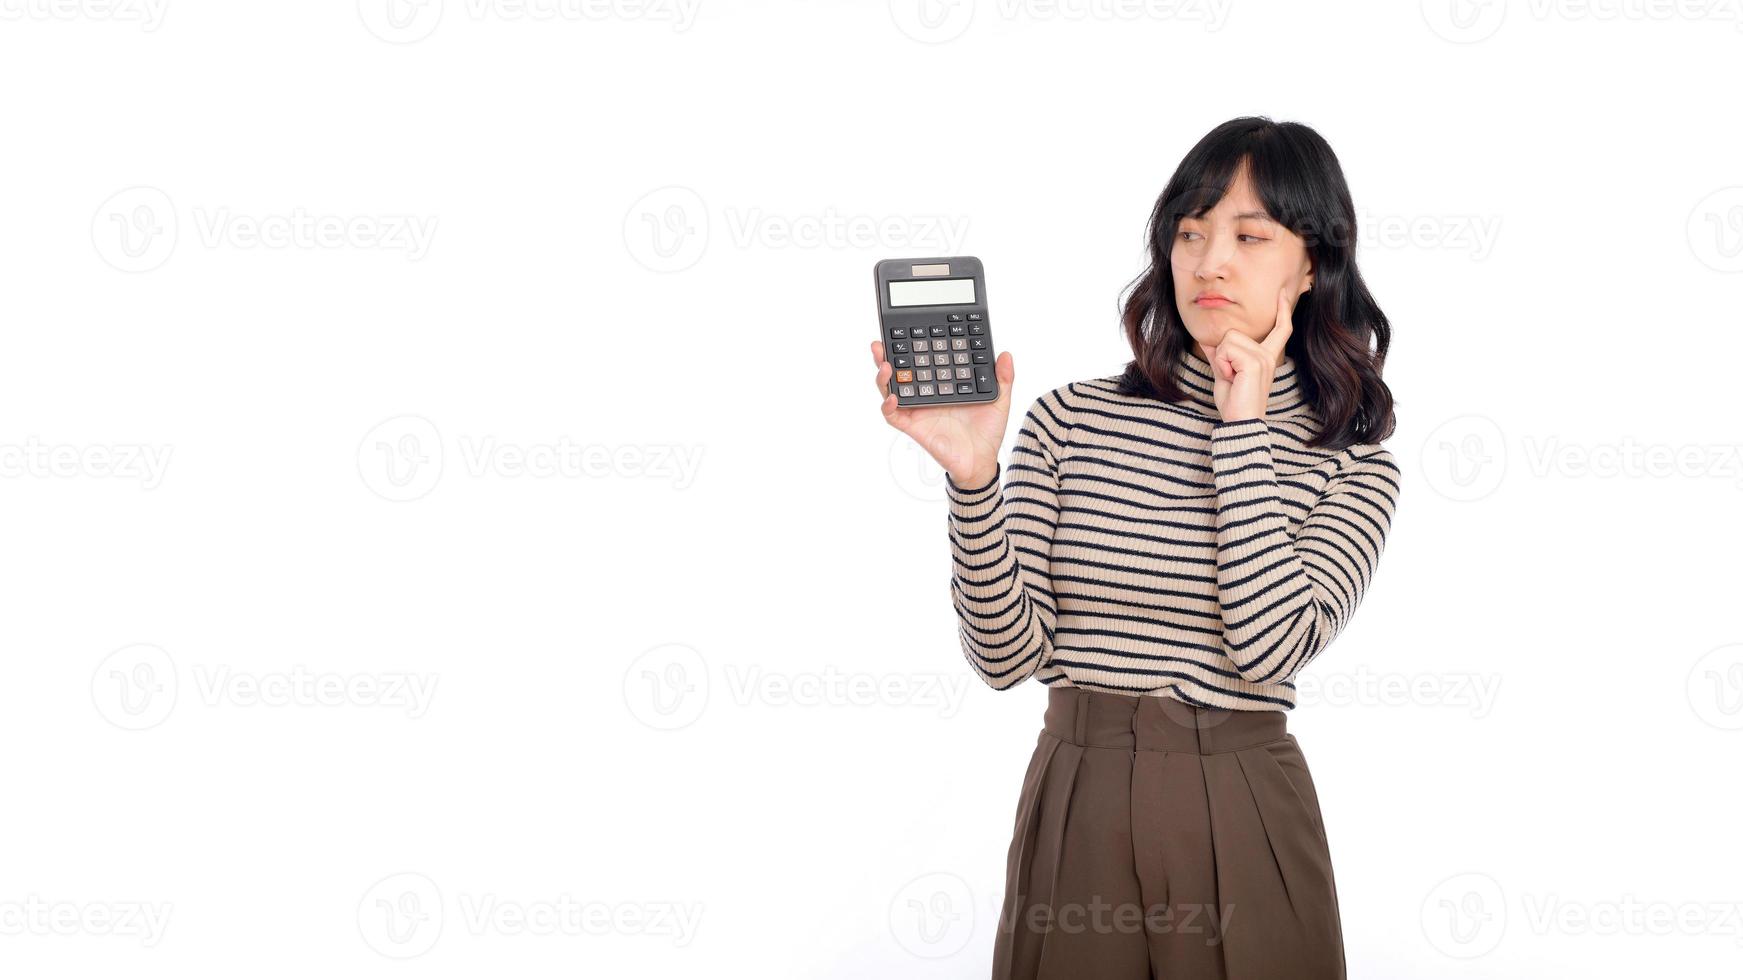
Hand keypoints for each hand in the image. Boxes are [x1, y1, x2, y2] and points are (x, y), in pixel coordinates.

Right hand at [872, 341, 1013, 488]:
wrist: (982, 461)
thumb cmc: (987, 432)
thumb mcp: (999, 401)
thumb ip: (1002, 378)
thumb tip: (1006, 354)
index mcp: (943, 383)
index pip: (923, 360)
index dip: (911, 346)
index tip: (907, 329)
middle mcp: (926, 394)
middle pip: (900, 371)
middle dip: (886, 356)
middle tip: (880, 343)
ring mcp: (917, 410)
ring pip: (891, 389)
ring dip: (883, 376)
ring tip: (884, 364)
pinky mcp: (913, 427)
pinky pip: (893, 416)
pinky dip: (888, 406)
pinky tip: (892, 396)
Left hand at [1207, 285, 1296, 421]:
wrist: (1240, 422)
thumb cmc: (1234, 403)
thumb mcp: (1224, 375)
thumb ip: (1220, 357)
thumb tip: (1207, 341)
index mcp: (1266, 356)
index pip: (1280, 329)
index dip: (1282, 310)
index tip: (1282, 293)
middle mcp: (1268, 355)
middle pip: (1233, 333)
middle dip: (1222, 353)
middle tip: (1229, 376)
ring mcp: (1263, 358)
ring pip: (1228, 339)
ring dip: (1221, 359)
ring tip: (1231, 378)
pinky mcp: (1254, 362)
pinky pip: (1226, 349)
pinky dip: (1222, 364)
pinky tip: (1232, 378)